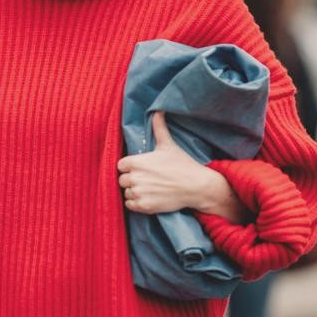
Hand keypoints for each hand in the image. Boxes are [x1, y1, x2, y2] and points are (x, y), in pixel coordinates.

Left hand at [117, 111, 247, 221]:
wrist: (196, 186)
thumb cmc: (182, 164)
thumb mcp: (168, 145)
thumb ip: (158, 128)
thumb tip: (158, 110)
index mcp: (136, 162)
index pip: (120, 165)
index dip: (130, 167)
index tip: (141, 169)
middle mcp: (135, 177)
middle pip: (122, 180)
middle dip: (132, 179)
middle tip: (147, 179)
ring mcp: (139, 193)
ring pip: (126, 192)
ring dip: (134, 191)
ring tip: (149, 188)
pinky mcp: (143, 206)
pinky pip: (130, 205)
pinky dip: (136, 203)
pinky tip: (148, 197)